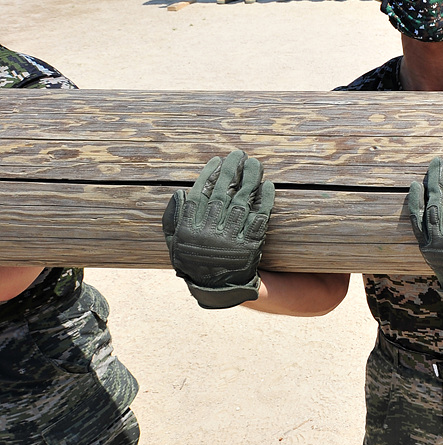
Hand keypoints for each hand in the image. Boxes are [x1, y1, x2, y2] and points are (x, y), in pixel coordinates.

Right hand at [162, 150, 274, 308]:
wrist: (216, 290)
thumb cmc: (194, 261)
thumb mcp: (175, 243)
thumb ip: (173, 219)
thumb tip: (180, 192)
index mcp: (190, 231)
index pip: (199, 196)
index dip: (208, 176)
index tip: (217, 161)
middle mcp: (210, 234)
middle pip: (222, 195)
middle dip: (231, 172)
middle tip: (239, 154)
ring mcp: (231, 240)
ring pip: (242, 204)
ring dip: (250, 181)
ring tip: (255, 163)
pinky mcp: (251, 246)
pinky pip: (259, 220)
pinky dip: (264, 202)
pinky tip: (267, 186)